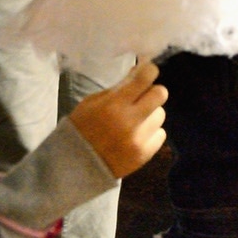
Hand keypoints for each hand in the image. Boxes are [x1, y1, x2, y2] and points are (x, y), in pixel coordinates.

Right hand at [68, 60, 167, 177]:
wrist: (76, 166)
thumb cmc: (82, 128)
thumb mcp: (93, 102)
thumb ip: (118, 88)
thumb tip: (139, 71)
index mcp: (113, 105)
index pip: (145, 78)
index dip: (148, 71)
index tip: (145, 72)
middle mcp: (130, 121)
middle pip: (160, 94)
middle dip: (152, 92)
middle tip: (141, 98)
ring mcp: (139, 139)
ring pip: (161, 115)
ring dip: (150, 114)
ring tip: (135, 121)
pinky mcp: (145, 154)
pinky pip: (160, 134)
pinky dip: (151, 132)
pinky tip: (137, 135)